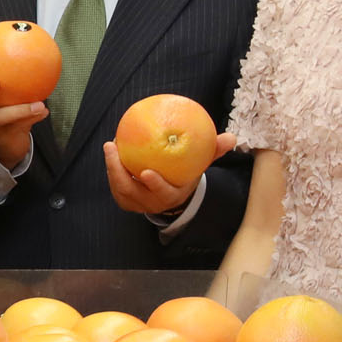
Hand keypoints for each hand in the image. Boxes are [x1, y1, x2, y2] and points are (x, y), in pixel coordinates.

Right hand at [0, 46, 50, 169]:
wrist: (7, 140)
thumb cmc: (7, 107)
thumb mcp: (7, 90)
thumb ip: (12, 71)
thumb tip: (32, 43)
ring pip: (0, 117)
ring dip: (19, 110)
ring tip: (38, 104)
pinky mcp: (0, 137)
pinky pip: (18, 126)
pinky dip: (32, 117)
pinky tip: (44, 111)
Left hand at [104, 135, 236, 215]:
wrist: (173, 192)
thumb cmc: (187, 174)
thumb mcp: (200, 164)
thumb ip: (213, 151)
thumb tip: (231, 137)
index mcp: (172, 196)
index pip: (163, 193)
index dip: (154, 185)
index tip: (146, 172)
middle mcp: (152, 203)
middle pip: (130, 191)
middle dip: (118, 171)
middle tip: (113, 146)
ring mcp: (136, 204)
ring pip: (119, 189)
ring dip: (111, 168)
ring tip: (110, 145)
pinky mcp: (125, 201)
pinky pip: (115, 186)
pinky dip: (112, 169)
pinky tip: (112, 149)